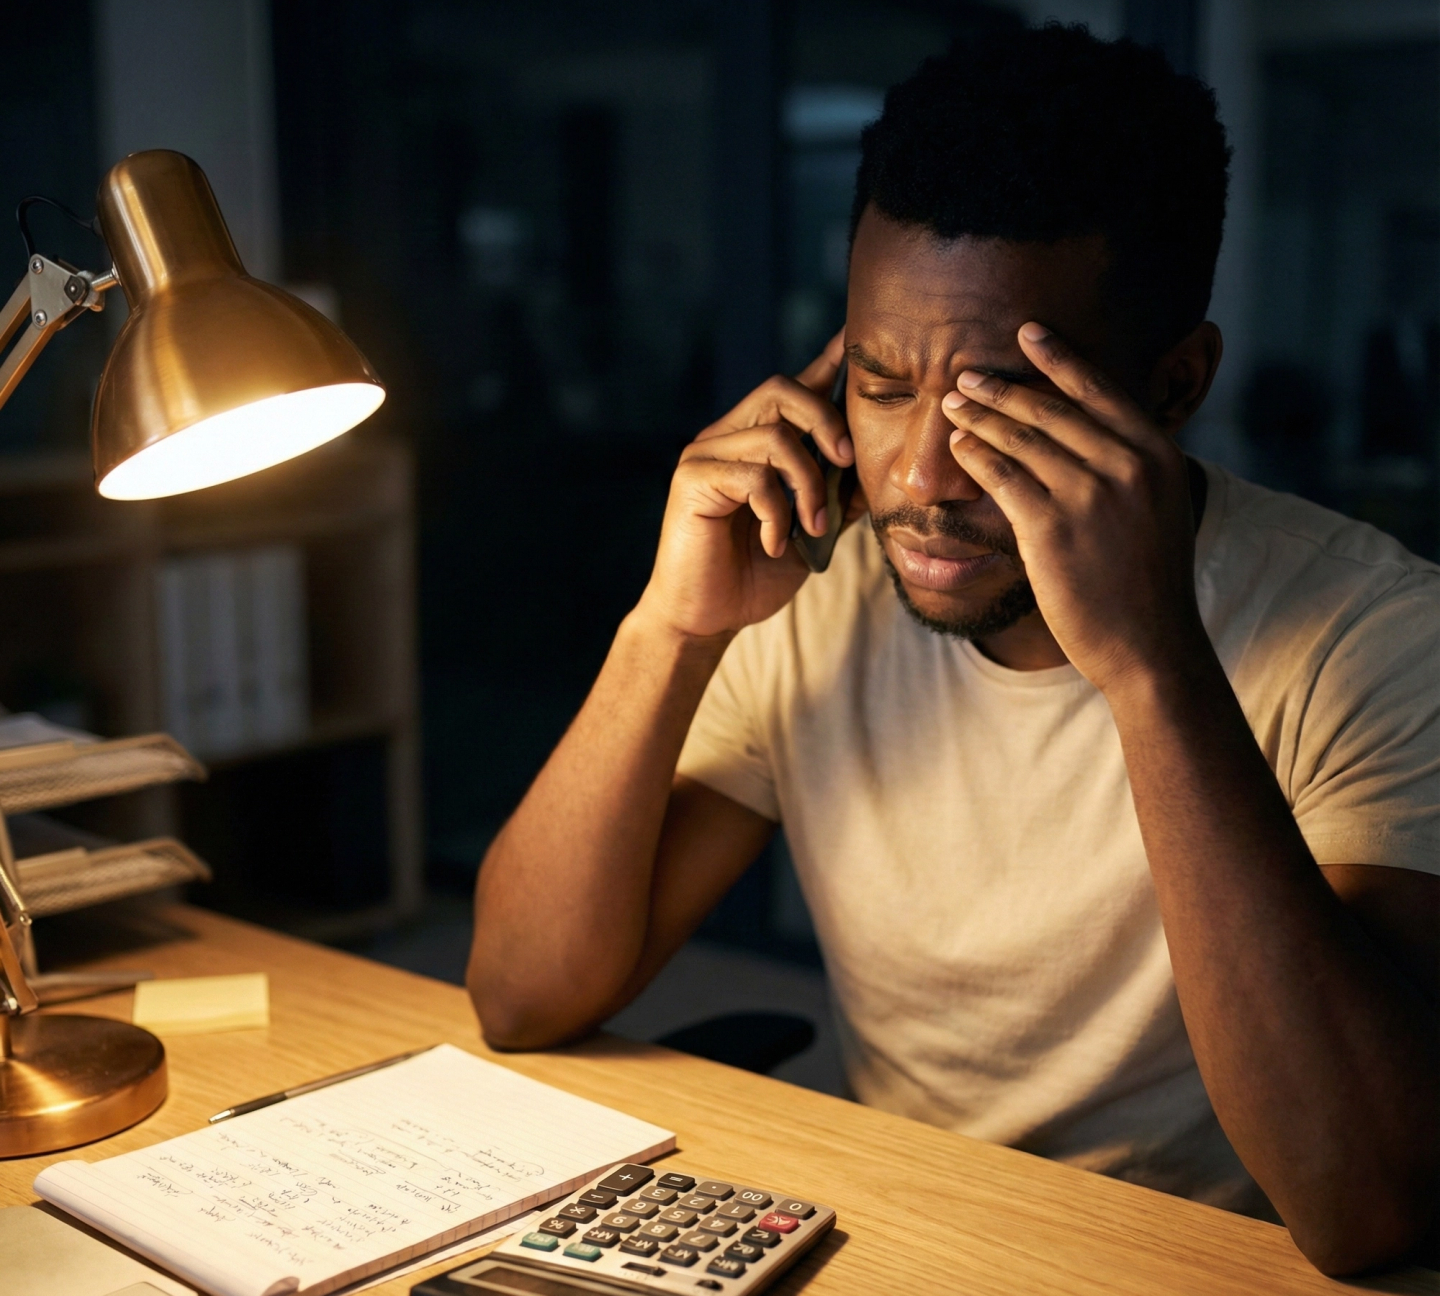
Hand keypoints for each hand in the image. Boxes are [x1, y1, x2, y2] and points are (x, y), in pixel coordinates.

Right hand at [635, 331, 854, 640]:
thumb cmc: (753, 576)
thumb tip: (880, 469)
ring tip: (811, 527)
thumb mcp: (812, 533)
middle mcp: (727, 436)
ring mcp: (705, 454)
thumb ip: (839, 497)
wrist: (706, 618)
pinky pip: (752, 475)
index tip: (859, 334)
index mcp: (757, 443)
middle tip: (847, 464)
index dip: (829, 359)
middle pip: (783, 389)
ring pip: (774, 436)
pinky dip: (776, 512)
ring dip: (808, 485)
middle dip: (827, 421)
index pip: (796, 388)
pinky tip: (774, 543)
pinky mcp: (691, 479)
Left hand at [942, 323, 1205, 693]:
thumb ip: (1131, 467)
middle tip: (965, 373)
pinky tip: (958, 446)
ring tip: (951, 403)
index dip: (1059, 357)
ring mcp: (1090, 496)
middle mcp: (1127, 466)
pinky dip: (977, 457)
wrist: (1150, 645)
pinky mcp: (1052, 528)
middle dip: (1001, 388)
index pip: (1100, 390)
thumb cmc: (1148, 583)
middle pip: (1051, 411)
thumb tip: (1093, 435)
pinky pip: (1003, 478)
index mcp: (1157, 455)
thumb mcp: (1159, 510)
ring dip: (980, 416)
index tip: (1027, 331)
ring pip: (1022, 440)